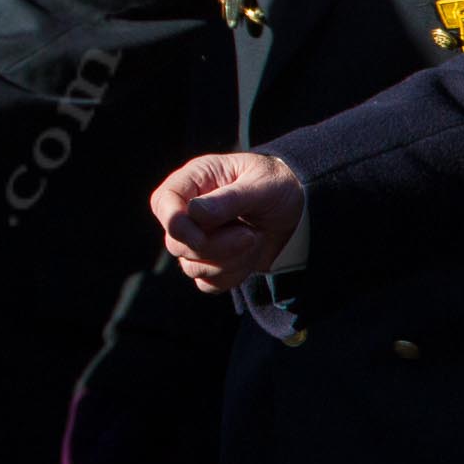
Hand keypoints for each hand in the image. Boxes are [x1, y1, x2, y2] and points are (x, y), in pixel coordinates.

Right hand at [149, 152, 303, 291]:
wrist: (300, 211)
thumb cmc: (278, 186)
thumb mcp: (261, 185)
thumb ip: (229, 199)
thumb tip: (194, 214)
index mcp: (194, 181)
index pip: (163, 203)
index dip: (176, 225)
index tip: (202, 236)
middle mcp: (188, 210)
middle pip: (175, 242)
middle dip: (215, 247)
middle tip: (250, 235)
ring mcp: (198, 238)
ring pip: (190, 266)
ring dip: (228, 261)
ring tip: (253, 239)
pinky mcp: (211, 262)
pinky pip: (207, 282)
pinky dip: (231, 275)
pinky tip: (249, 256)